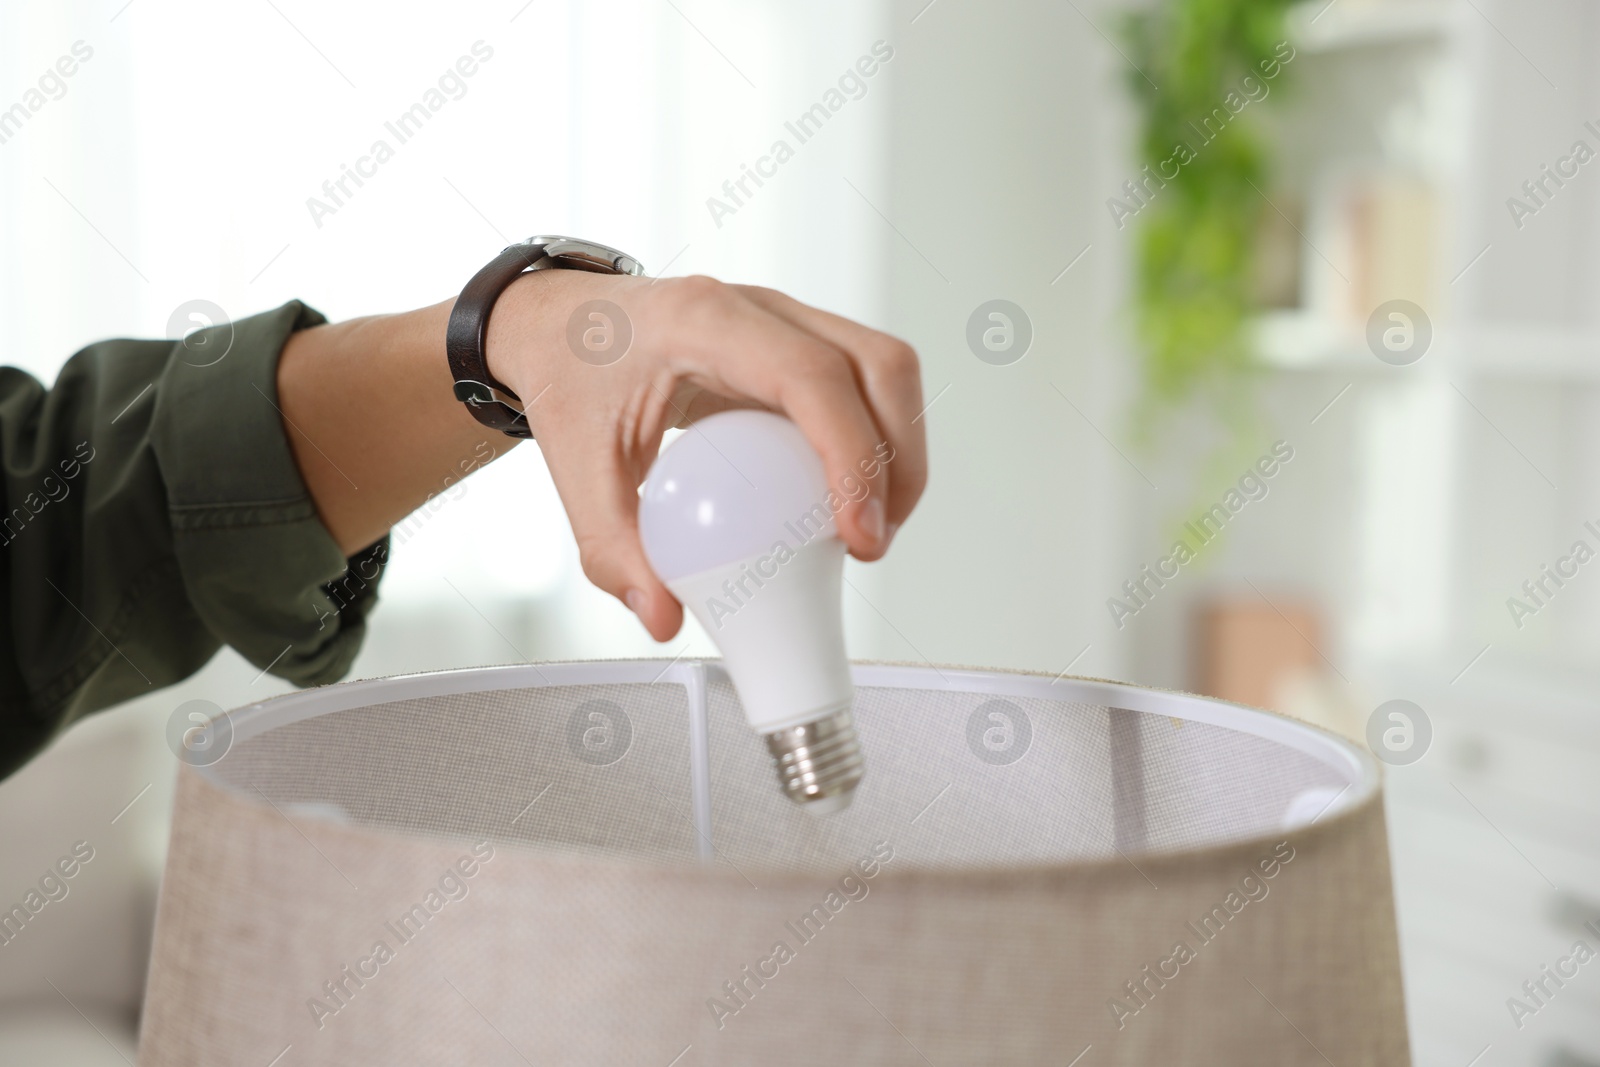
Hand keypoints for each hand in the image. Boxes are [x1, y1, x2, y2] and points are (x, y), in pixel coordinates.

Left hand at [485, 270, 926, 640]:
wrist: (558, 324)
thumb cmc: (568, 374)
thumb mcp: (575, 466)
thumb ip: (612, 548)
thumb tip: (664, 617)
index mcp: (703, 321)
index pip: (811, 375)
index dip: (852, 455)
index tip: (856, 532)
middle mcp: (759, 307)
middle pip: (878, 365)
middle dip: (899, 461)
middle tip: (871, 541)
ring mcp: (787, 318)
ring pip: (886, 369)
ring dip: (899, 452)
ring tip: (868, 528)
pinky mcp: (798, 342)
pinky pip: (863, 383)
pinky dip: (874, 441)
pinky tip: (845, 500)